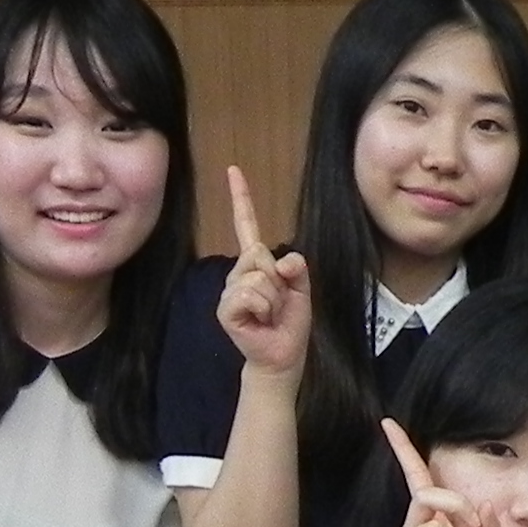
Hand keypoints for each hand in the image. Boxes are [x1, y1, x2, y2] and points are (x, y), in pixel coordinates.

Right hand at [215, 164, 315, 375]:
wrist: (282, 357)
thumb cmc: (290, 324)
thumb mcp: (302, 289)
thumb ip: (296, 267)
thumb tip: (282, 261)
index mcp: (256, 264)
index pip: (246, 224)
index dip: (241, 198)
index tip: (233, 169)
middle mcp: (239, 272)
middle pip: (258, 253)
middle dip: (278, 280)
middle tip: (278, 303)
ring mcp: (230, 290)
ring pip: (258, 277)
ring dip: (274, 299)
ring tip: (270, 315)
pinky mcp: (226, 308)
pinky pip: (250, 294)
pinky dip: (264, 308)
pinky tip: (260, 321)